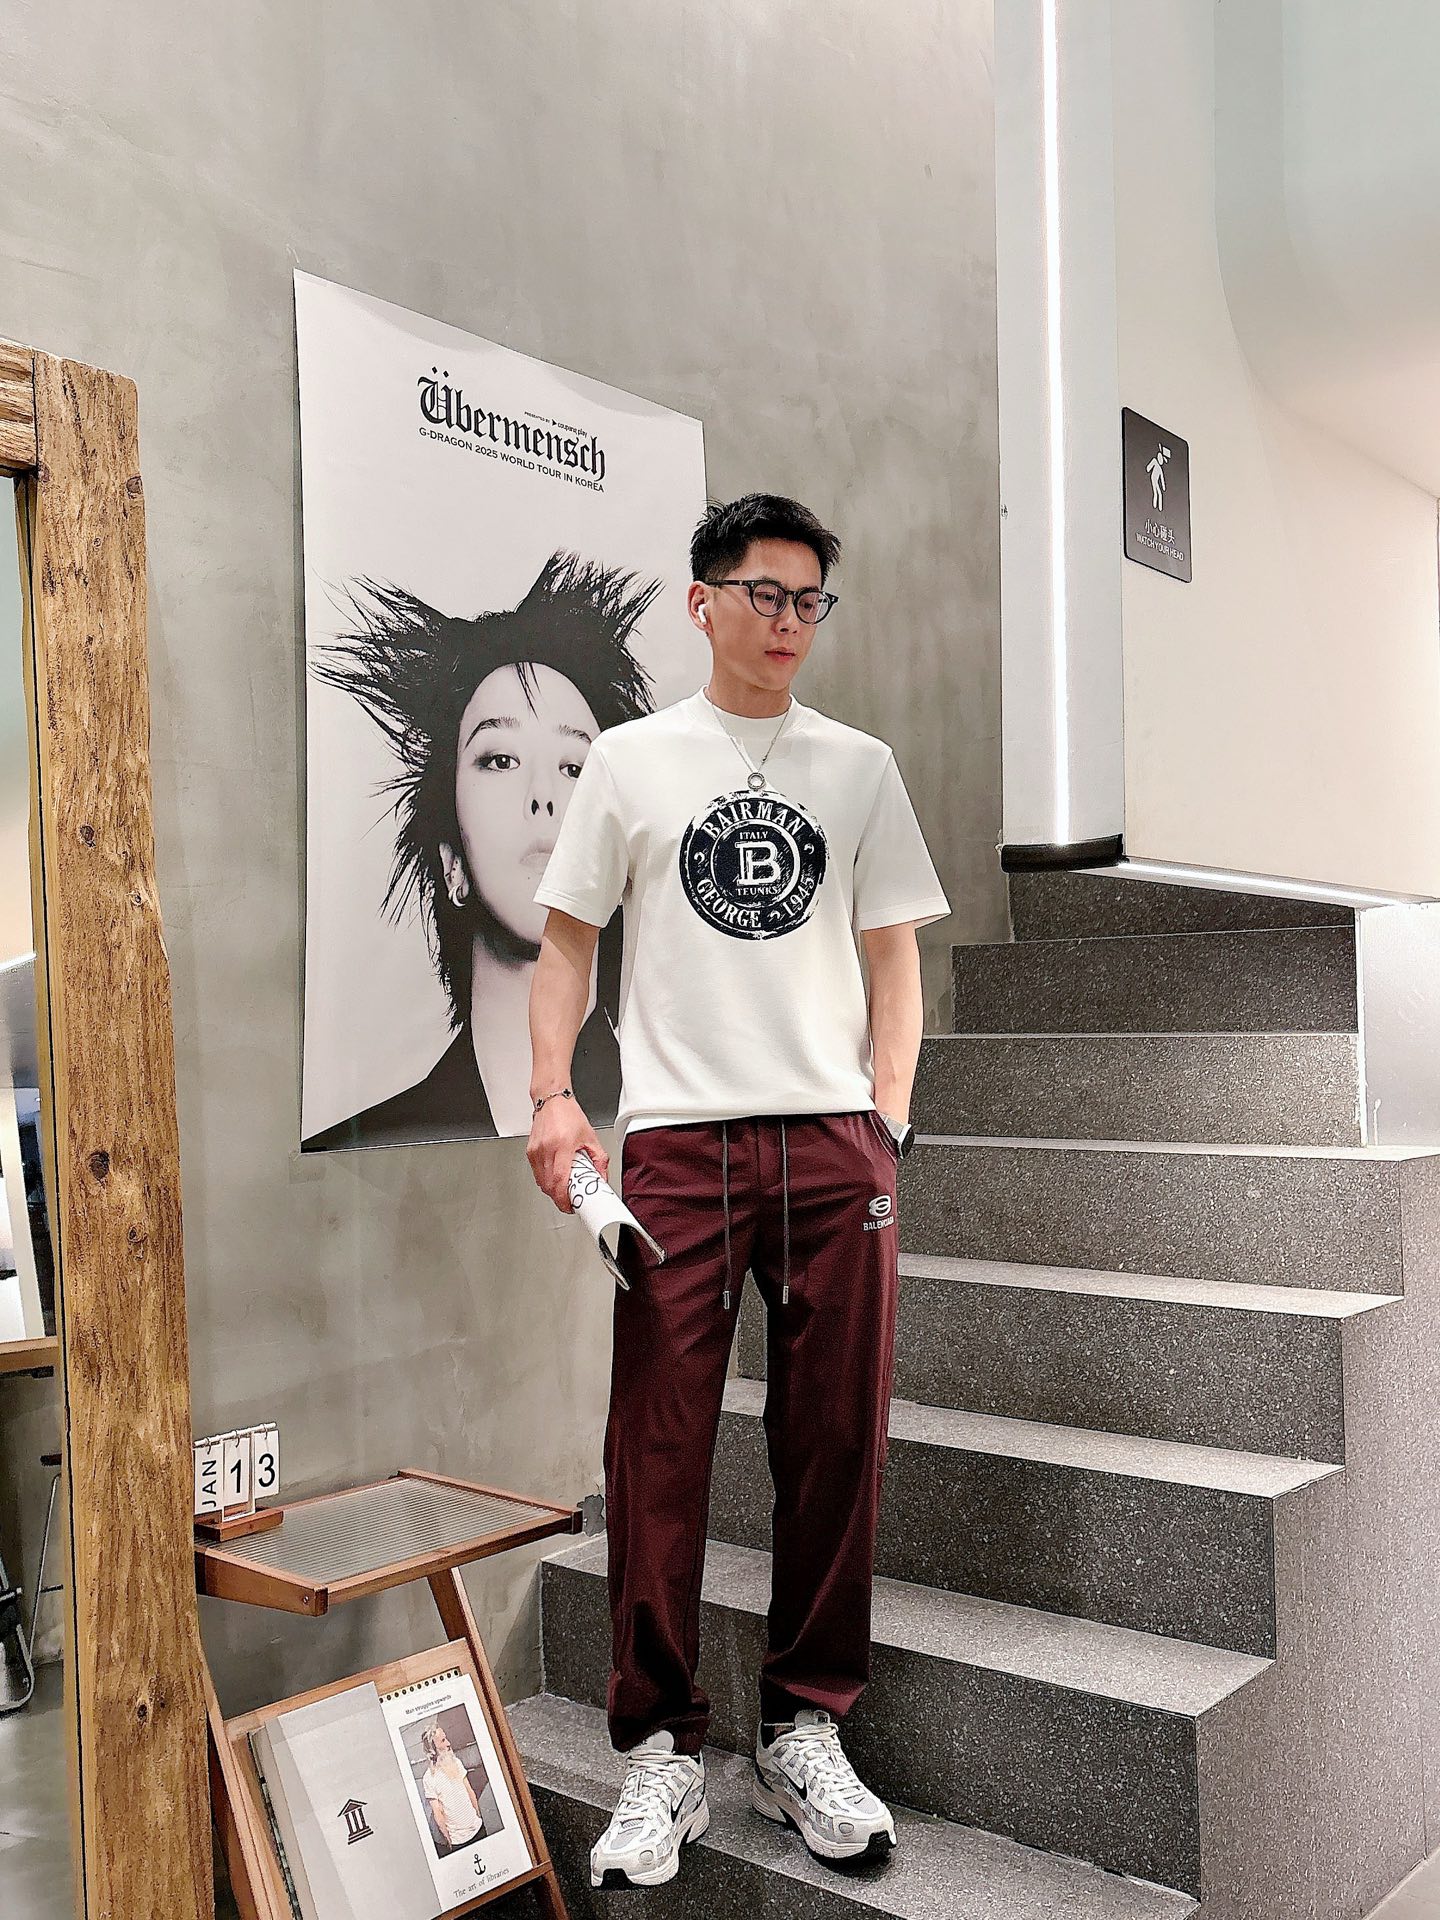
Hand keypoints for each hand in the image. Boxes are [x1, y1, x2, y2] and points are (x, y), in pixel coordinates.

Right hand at [527, 1093, 609, 1211]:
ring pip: (541, 1182)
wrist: (552, 1101)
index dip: (563, 1198)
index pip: (559, 1180)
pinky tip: (555, 1177)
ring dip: (552, 1190)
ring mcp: (536, 1151)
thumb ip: (599, 1160)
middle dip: (559, 1198)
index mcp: (562, 1145)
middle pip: (548, 1185)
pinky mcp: (530, 1152)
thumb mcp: (590, 1137)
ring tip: (564, 1188)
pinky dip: (546, 1180)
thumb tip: (601, 1178)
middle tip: (570, 1200)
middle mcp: (546, 1149)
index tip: (571, 1205)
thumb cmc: (569, 1115)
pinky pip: (536, 1174)